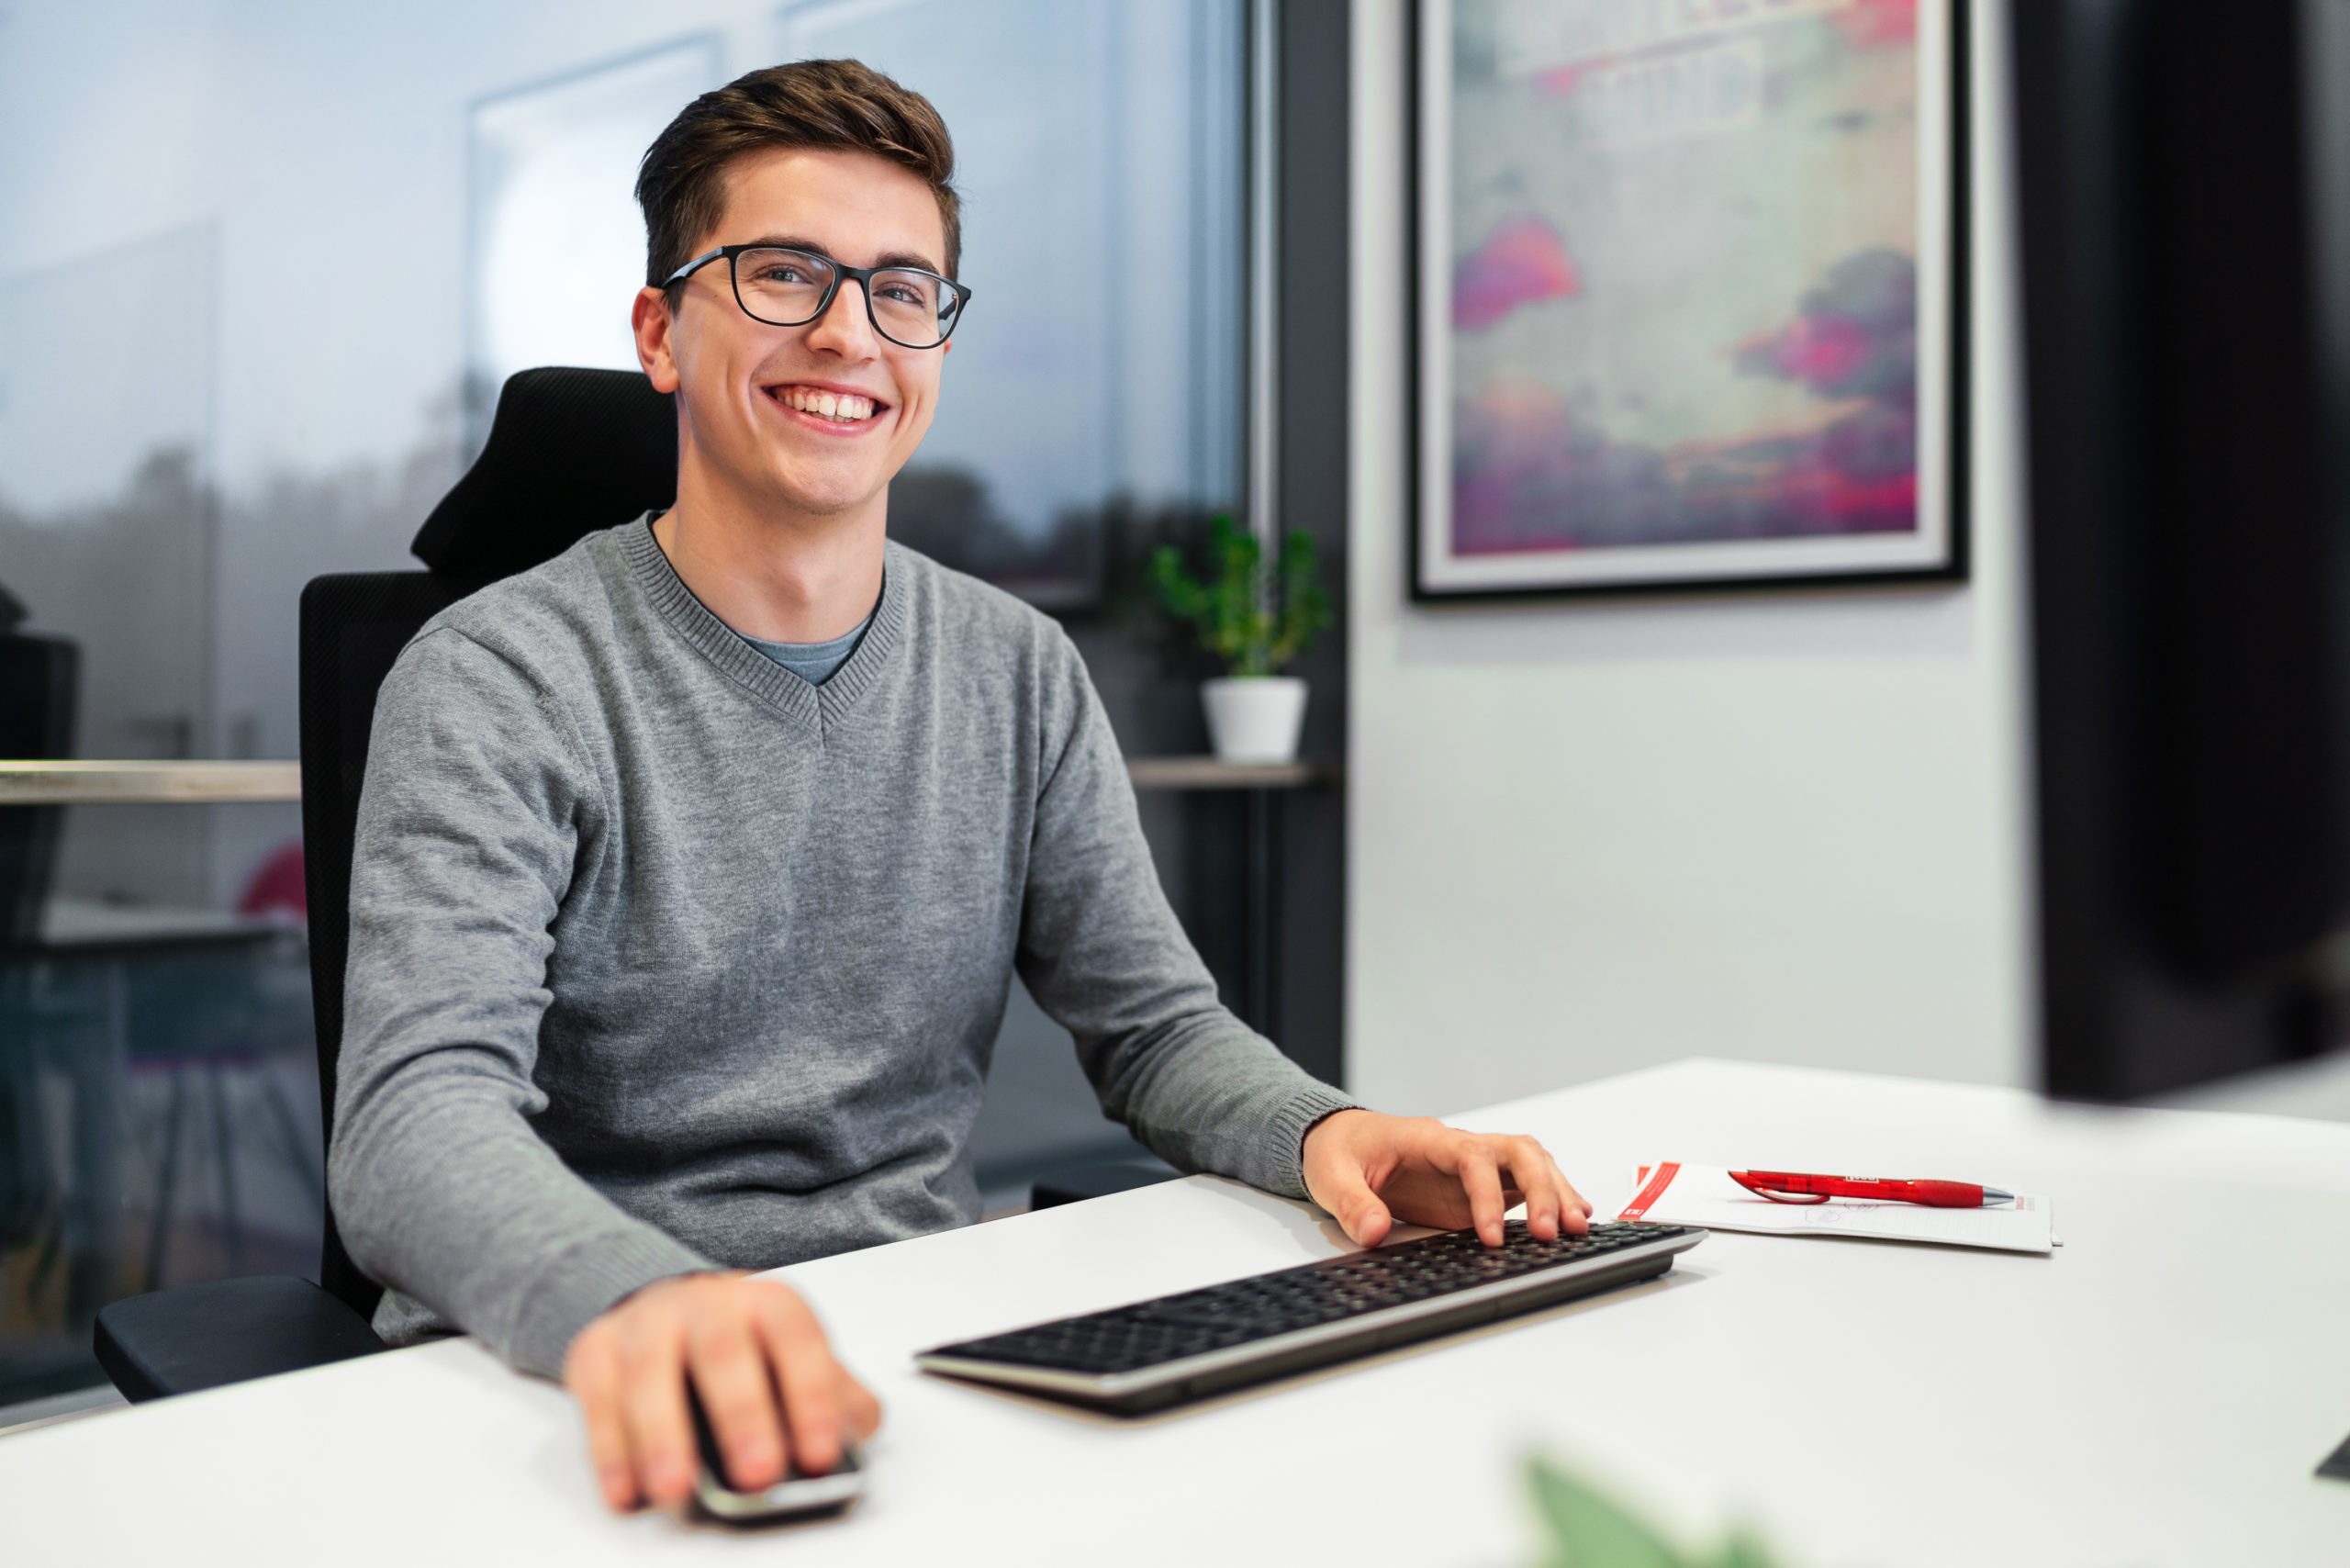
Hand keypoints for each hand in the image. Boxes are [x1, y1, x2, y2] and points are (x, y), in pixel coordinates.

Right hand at [561, 1271, 882, 1512]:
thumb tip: (854, 1440)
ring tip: (676, 1491)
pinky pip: (598, 1400)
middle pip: (723, 1351)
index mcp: (767, 1304)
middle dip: (741, 1415)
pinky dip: (610, 1450)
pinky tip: (627, 1491)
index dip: (811, 1397)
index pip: (797, 1340)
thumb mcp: (796, 1360)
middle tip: (756, 1474)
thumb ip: (835, 1397)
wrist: (666, 1307)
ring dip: (662, 1435)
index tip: (819, 1455)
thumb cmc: (744, 1345)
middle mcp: (707, 1305)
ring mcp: (647, 1324)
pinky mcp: (596, 1352)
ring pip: (651, 1373)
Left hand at [1300, 1109, 1591, 1249]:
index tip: (1491, 1235)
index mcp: (1426, 1139)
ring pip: (1530, 1162)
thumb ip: (1353, 1204)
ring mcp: (1473, 1166)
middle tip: (1553, 1232)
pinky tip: (1574, 1218)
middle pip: (1517, 1152)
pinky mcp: (1478, 1186)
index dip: (1487, 1194)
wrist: (1339, 1139)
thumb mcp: (1330, 1176)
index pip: (1472, 1157)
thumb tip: (1375, 1232)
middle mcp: (1459, 1147)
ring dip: (1556, 1191)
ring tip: (1577, 1228)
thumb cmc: (1338, 1150)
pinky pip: (1523, 1184)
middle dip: (1541, 1189)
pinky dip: (1553, 1197)